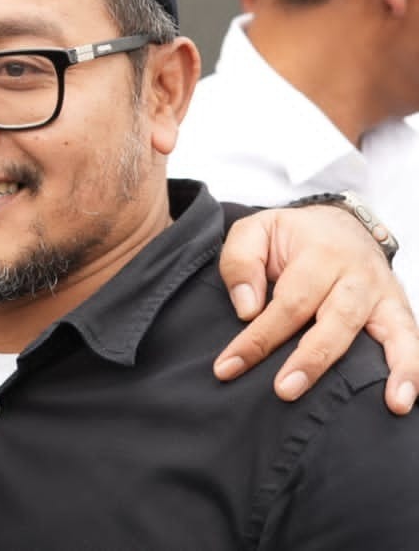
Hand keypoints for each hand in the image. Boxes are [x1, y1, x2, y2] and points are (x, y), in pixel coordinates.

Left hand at [214, 205, 418, 413]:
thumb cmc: (291, 237)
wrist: (337, 224)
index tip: (229, 367)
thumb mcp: (255, 232)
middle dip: (310, 359)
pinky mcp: (398, 309)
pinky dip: (412, 369)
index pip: (288, 302)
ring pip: (388, 332)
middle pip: (336, 320)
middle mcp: (357, 274)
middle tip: (284, 390)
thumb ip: (241, 263)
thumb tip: (247, 309)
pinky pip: (410, 339)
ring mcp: (383, 293)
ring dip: (388, 370)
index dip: (258, 338)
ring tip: (389, 405)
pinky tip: (403, 400)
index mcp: (320, 253)